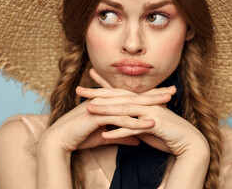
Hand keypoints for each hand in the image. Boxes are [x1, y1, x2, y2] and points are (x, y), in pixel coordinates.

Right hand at [38, 71, 171, 153]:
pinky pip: (119, 119)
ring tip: (167, 104)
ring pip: (129, 105)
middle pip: (134, 96)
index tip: (165, 93)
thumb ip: (123, 136)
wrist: (59, 140)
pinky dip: (135, 122)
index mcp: (107, 101)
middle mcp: (105, 100)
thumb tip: (138, 140)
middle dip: (154, 93)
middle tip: (173, 91)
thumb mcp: (106, 137)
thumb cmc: (80, 136)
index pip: (132, 96)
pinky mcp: (96, 116)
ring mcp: (101, 106)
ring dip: (149, 105)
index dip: (149, 95)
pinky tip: (150, 124)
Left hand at [80, 69, 209, 156]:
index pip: (120, 91)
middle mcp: (145, 103)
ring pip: (124, 110)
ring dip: (105, 110)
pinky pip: (134, 129)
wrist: (188, 141)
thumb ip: (134, 121)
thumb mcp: (146, 125)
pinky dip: (119, 132)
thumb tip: (121, 122)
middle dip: (98, 93)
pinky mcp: (154, 124)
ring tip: (88, 110)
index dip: (105, 84)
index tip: (90, 76)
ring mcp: (150, 112)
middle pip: (118, 97)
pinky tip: (105, 135)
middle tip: (79, 89)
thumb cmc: (167, 133)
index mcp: (143, 102)